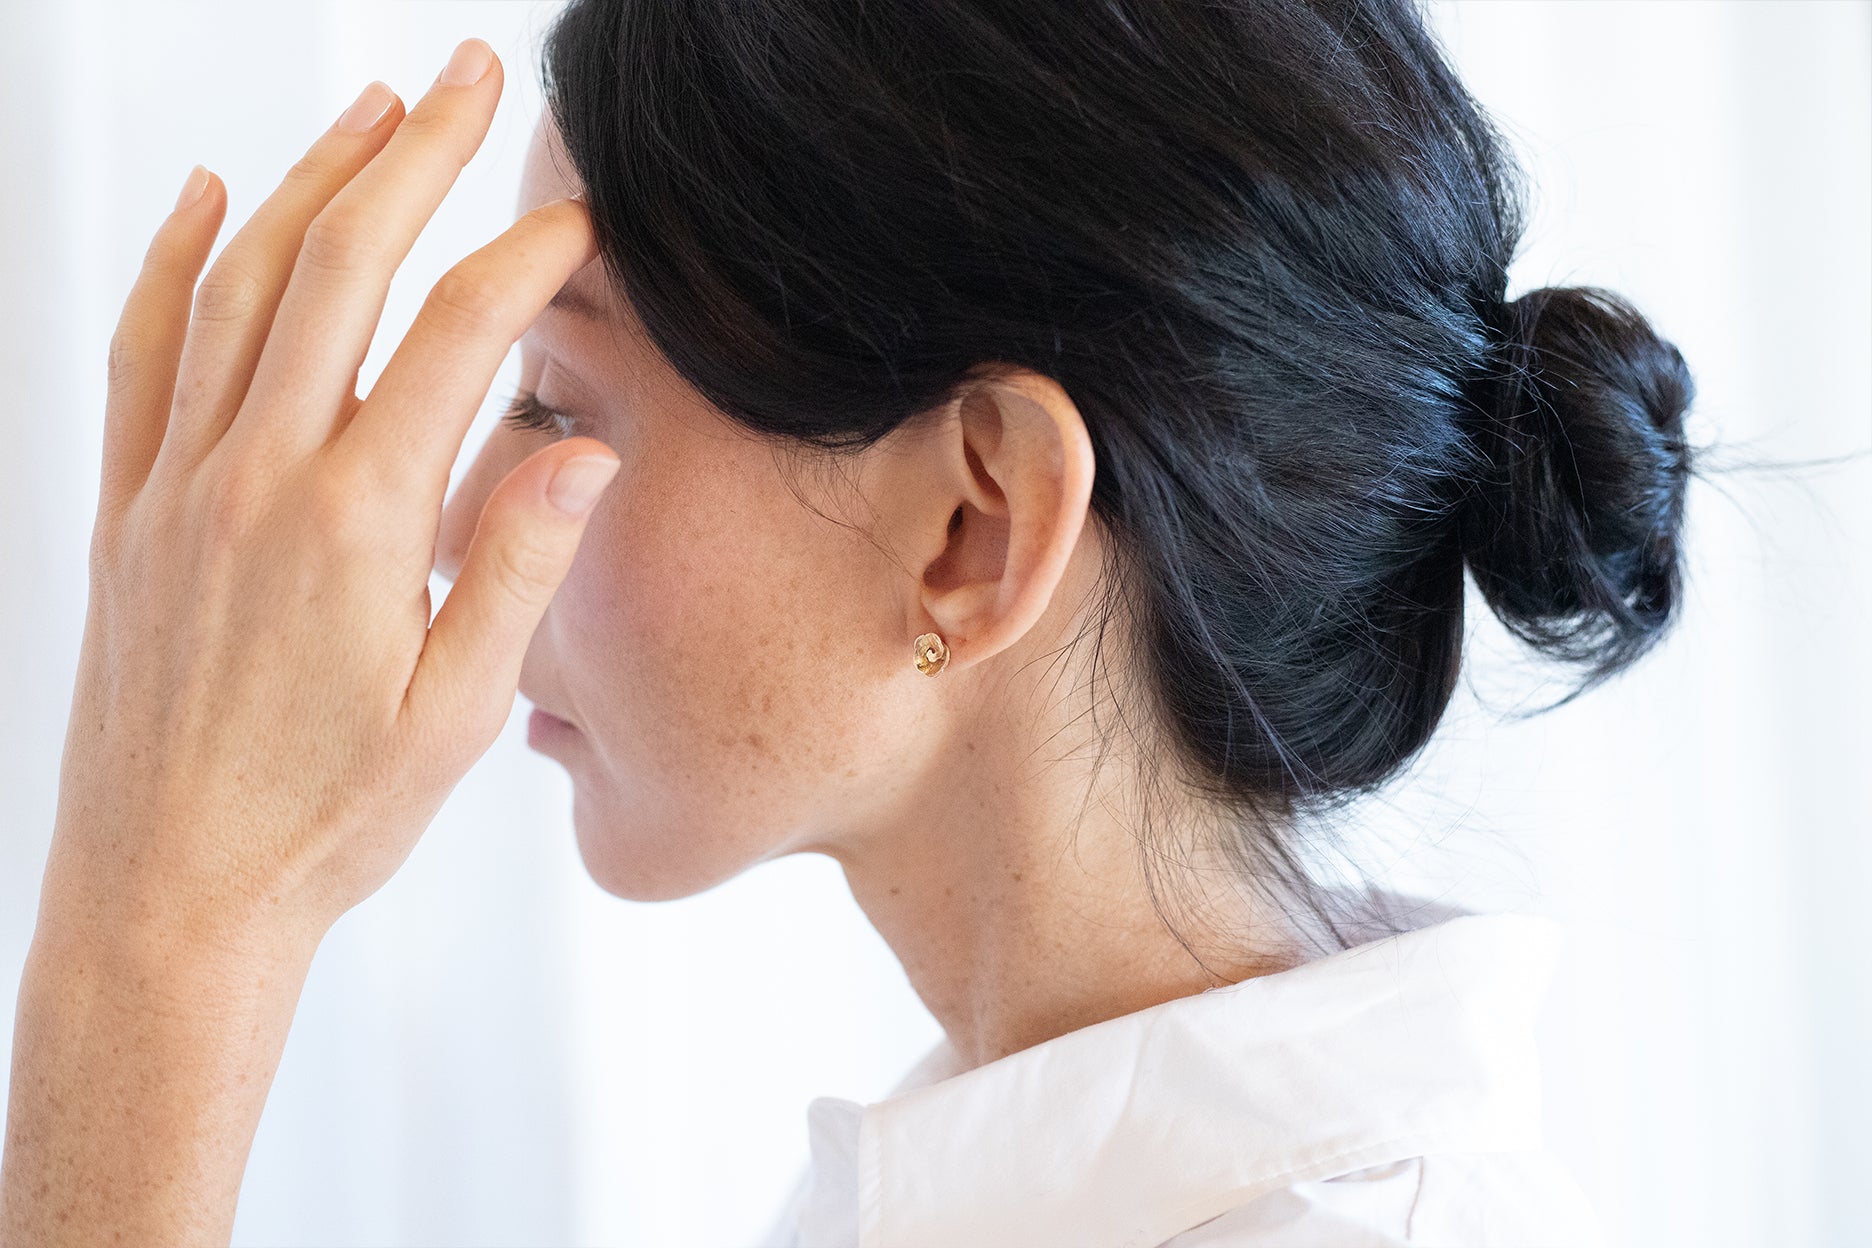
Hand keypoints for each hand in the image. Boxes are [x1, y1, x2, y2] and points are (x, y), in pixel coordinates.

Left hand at [41, 38, 612, 958]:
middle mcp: (255, 479)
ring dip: (310, 181)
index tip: (580, 219)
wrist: (169, 897)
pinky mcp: (128, 512)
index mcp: (356, 526)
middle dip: (418, 157)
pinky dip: (175, 260)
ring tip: (376, 110)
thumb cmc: (326, 821)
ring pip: (239, 286)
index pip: (453, 339)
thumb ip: (518, 566)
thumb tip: (581, 447)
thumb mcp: (460, 713)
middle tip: (477, 75)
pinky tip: (210, 198)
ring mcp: (177, 486)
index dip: (526, 259)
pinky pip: (145, 353)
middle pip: (339, 267)